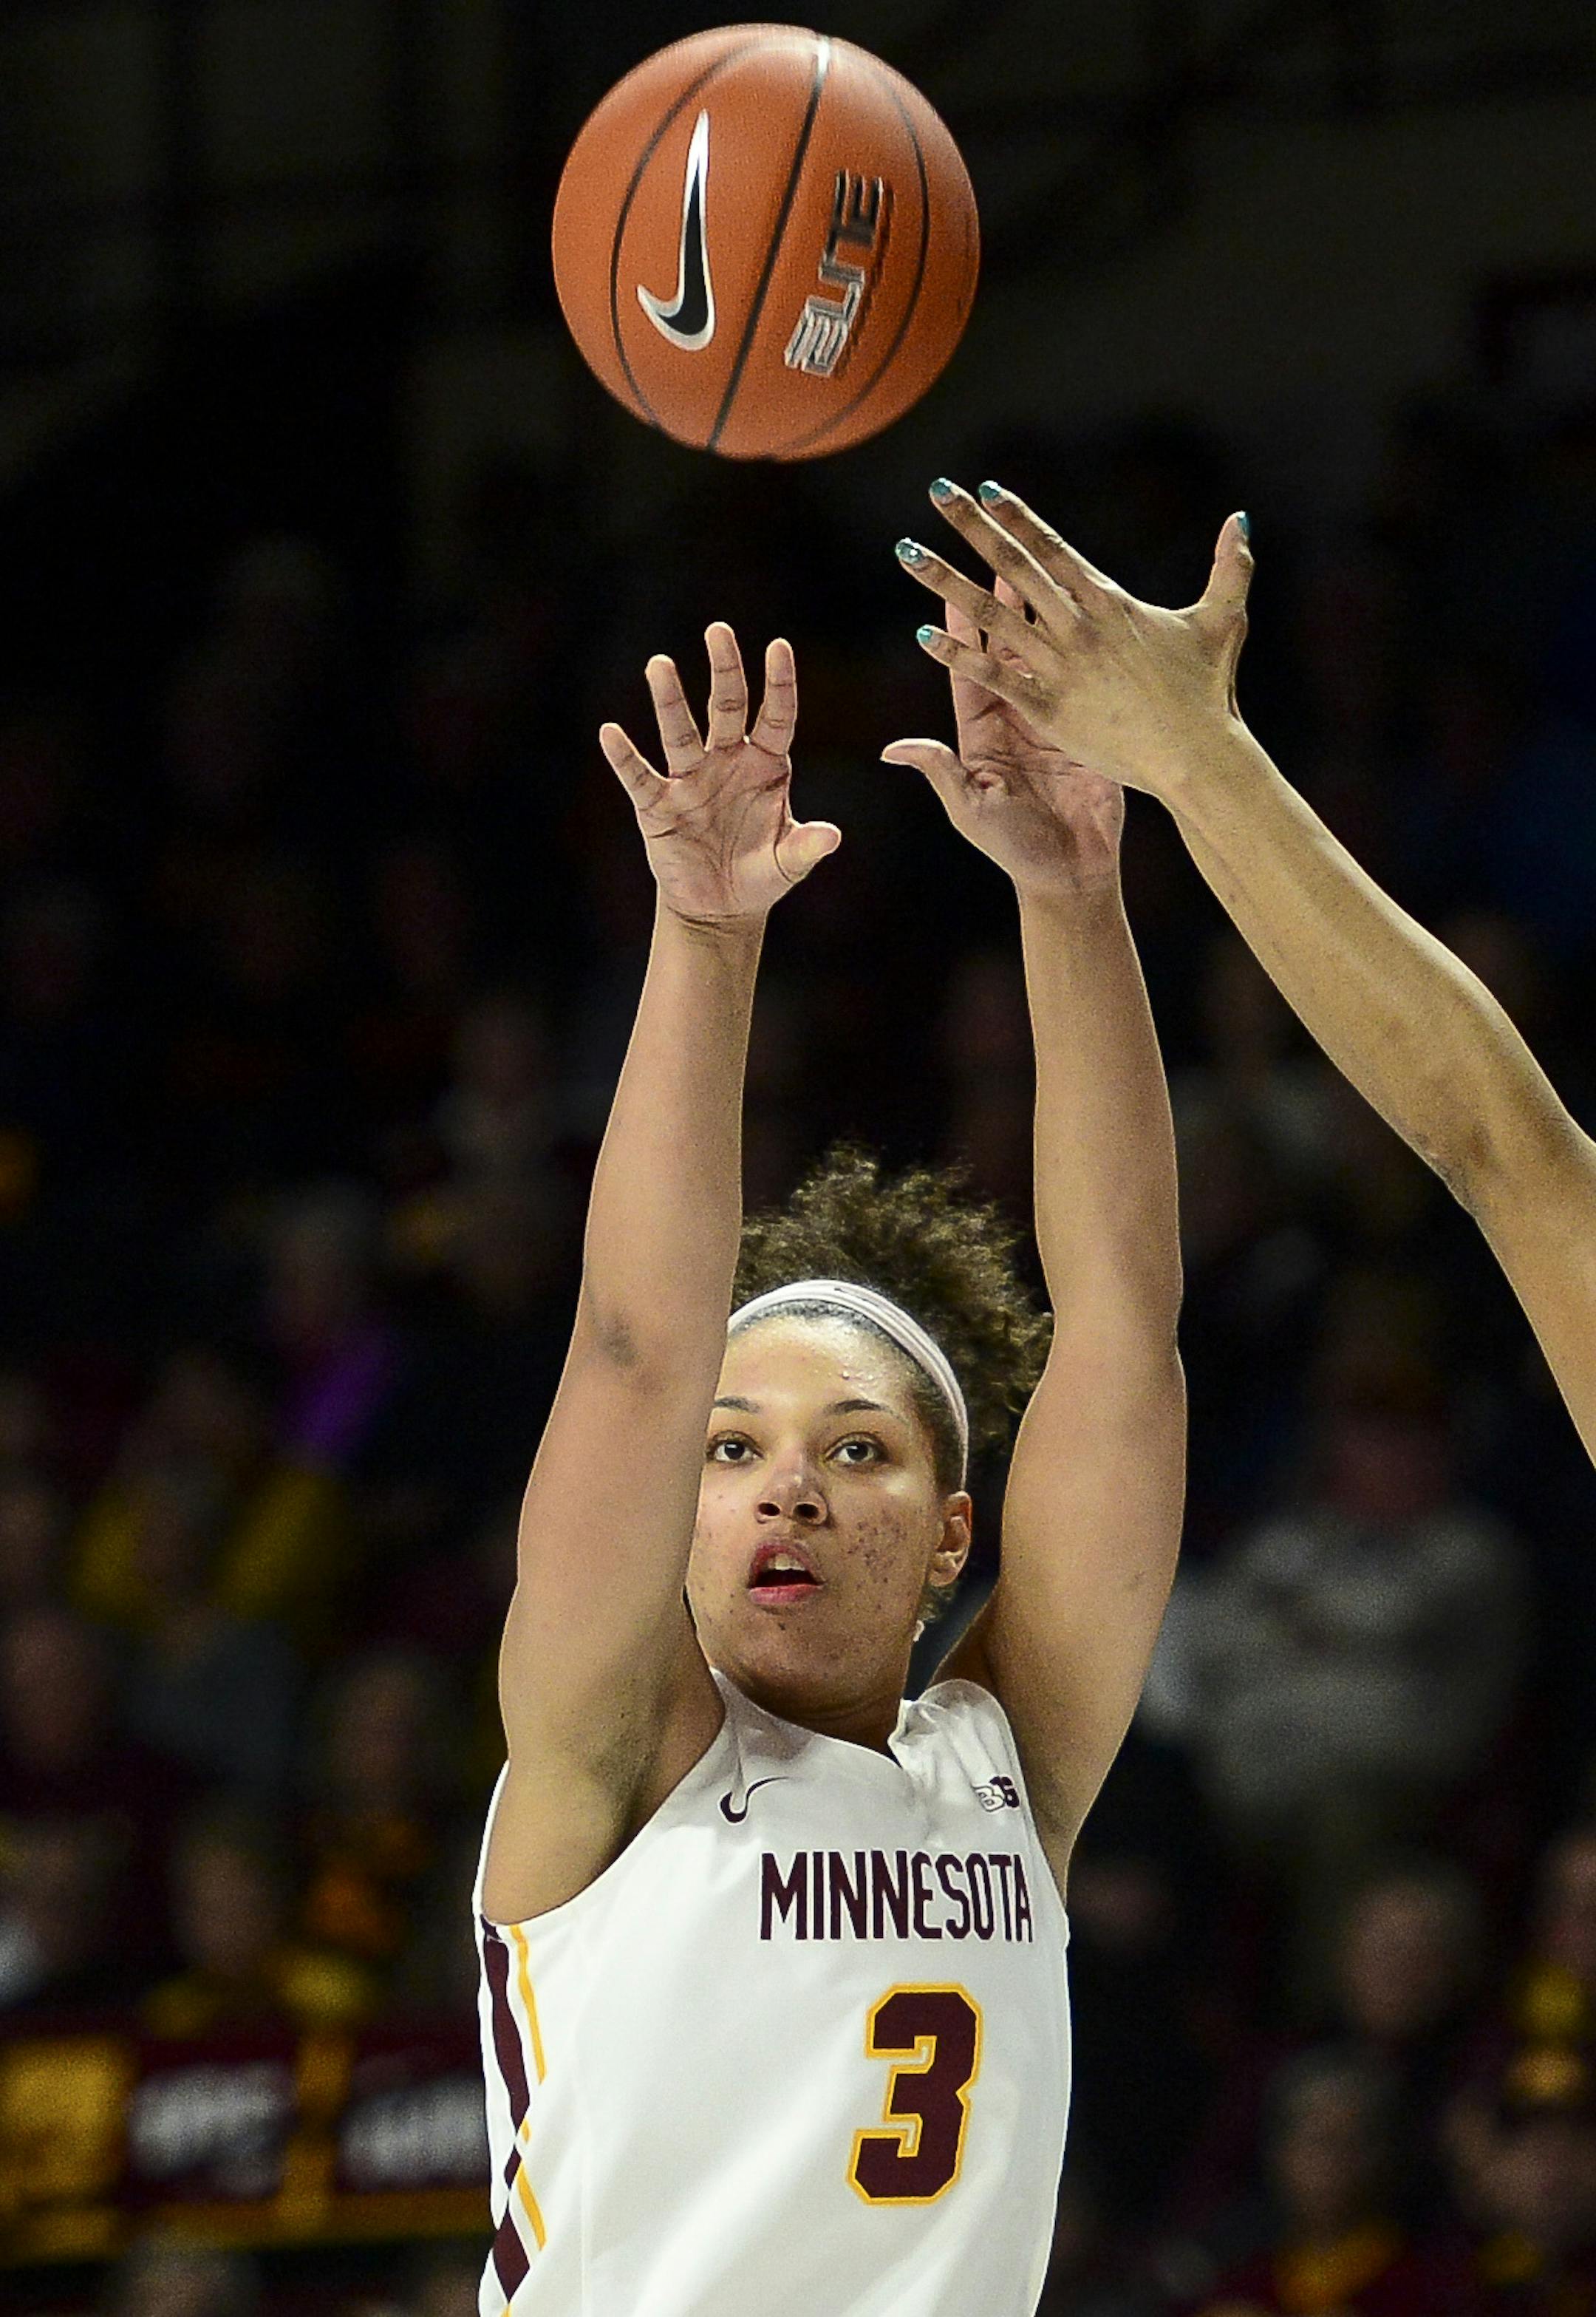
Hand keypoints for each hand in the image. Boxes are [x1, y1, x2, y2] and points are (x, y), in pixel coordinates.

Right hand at [600, 625, 838, 926]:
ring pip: (679, 732)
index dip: (779, 684)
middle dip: (723, 669)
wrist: (720, 909)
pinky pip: (640, 777)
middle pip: (726, 707)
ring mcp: (691, 780)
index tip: (779, 647)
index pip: (776, 716)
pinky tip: (611, 732)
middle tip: (718, 630)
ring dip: (669, 699)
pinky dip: (625, 757)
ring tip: (659, 663)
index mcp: (766, 766)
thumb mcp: (789, 862)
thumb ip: (807, 846)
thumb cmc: (760, 875)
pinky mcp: (659, 806)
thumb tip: (832, 837)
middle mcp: (727, 762)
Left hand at [882, 566, 1123, 901]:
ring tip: (1037, 558)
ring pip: (1041, 650)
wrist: (1072, 873)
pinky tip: (1085, 604)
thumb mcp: (970, 809)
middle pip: (1002, 646)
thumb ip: (939, 771)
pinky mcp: (1084, 725)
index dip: (954, 627)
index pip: (965, 667)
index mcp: (981, 733)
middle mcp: (1014, 716)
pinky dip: (1078, 640)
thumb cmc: (1015, 848)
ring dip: (1039, 606)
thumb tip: (892, 749)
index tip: (944, 583)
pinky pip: (1078, 676)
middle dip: (997, 599)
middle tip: (992, 549)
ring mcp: (1051, 717)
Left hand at [895, 479, 1253, 805]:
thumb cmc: (1212, 696)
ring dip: (947, 582)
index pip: (1052, 550)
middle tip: (938, 491)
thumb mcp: (1223, 625)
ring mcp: (1059, 668)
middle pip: (1013, 567)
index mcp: (1110, 605)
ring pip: (991, 616)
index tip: (988, 489)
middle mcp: (1078, 628)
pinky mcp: (1049, 710)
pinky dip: (961, 657)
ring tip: (908, 553)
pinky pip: (995, 678)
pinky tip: (925, 636)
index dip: (1019, 519)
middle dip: (972, 527)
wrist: (1198, 759)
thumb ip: (1229, 569)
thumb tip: (1241, 517)